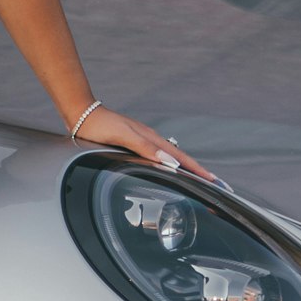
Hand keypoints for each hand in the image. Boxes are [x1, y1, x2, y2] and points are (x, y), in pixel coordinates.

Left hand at [70, 103, 216, 182]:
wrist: (83, 114)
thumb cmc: (100, 126)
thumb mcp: (123, 136)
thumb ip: (146, 148)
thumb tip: (170, 162)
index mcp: (152, 139)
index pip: (182, 159)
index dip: (199, 172)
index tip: (216, 182)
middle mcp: (152, 140)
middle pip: (182, 159)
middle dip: (200, 173)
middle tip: (217, 185)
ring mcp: (145, 142)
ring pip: (173, 158)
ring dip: (188, 170)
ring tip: (201, 181)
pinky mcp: (137, 144)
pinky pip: (162, 157)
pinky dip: (173, 166)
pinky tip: (172, 171)